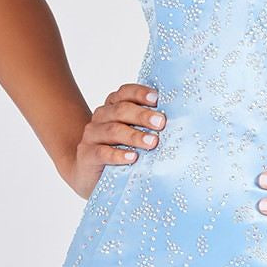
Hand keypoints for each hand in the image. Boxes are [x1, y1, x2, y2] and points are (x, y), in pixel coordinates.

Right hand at [61, 82, 165, 198]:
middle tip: (161, 122)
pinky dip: (119, 155)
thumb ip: (148, 125)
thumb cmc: (119, 150)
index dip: (140, 93)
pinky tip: (133, 158)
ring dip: (135, 135)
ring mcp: (92, 136)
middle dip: (143, 115)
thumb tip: (179, 120)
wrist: (88, 174)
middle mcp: (101, 117)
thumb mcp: (133, 134)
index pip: (124, 92)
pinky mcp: (86, 155)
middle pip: (121, 110)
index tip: (157, 99)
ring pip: (113, 130)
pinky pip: (102, 152)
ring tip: (152, 142)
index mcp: (113, 107)